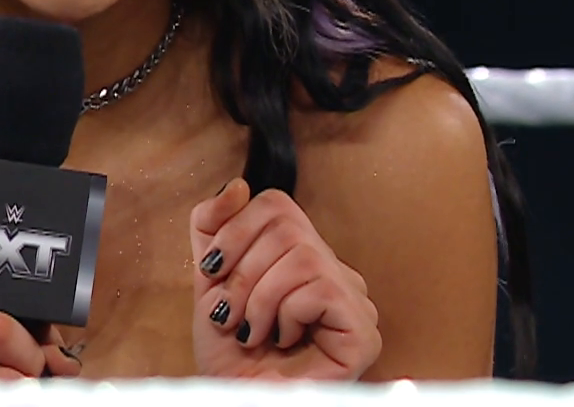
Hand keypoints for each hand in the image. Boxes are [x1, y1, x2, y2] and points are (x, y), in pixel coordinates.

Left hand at [190, 178, 382, 379]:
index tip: (211, 271)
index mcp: (303, 255)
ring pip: (301, 256)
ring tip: (250, 332)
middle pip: (285, 226)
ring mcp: (355, 300)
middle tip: (227, 313)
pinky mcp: (363, 331)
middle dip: (240, 272)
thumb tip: (237, 186)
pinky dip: (285, 315)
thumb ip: (214, 228)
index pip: (276, 205)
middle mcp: (335, 271)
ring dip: (257, 299)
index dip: (234, 230)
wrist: (238, 399)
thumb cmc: (229, 353)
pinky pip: (319, 288)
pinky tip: (282, 340)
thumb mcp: (210, 279)